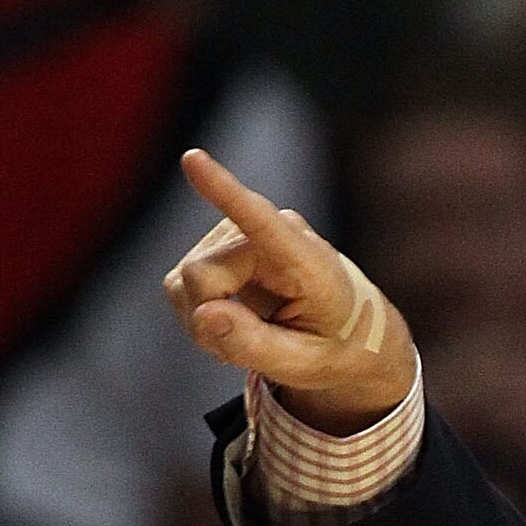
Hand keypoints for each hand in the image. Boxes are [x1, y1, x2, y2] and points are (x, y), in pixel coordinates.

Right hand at [163, 147, 415, 435]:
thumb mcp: (304, 365)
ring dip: (207, 321)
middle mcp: (266, 233)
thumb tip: (204, 316)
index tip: (193, 159)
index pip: (259, 221)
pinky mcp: (213, 245)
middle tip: (251, 350)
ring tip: (251, 334)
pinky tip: (234, 321)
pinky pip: (179, 286)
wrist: (345, 330)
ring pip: (184, 281)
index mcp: (305, 260)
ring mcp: (234, 233)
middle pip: (199, 275)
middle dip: (212, 320)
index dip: (224, 192)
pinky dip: (200, 314)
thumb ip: (256, 346)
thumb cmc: (331, 346)